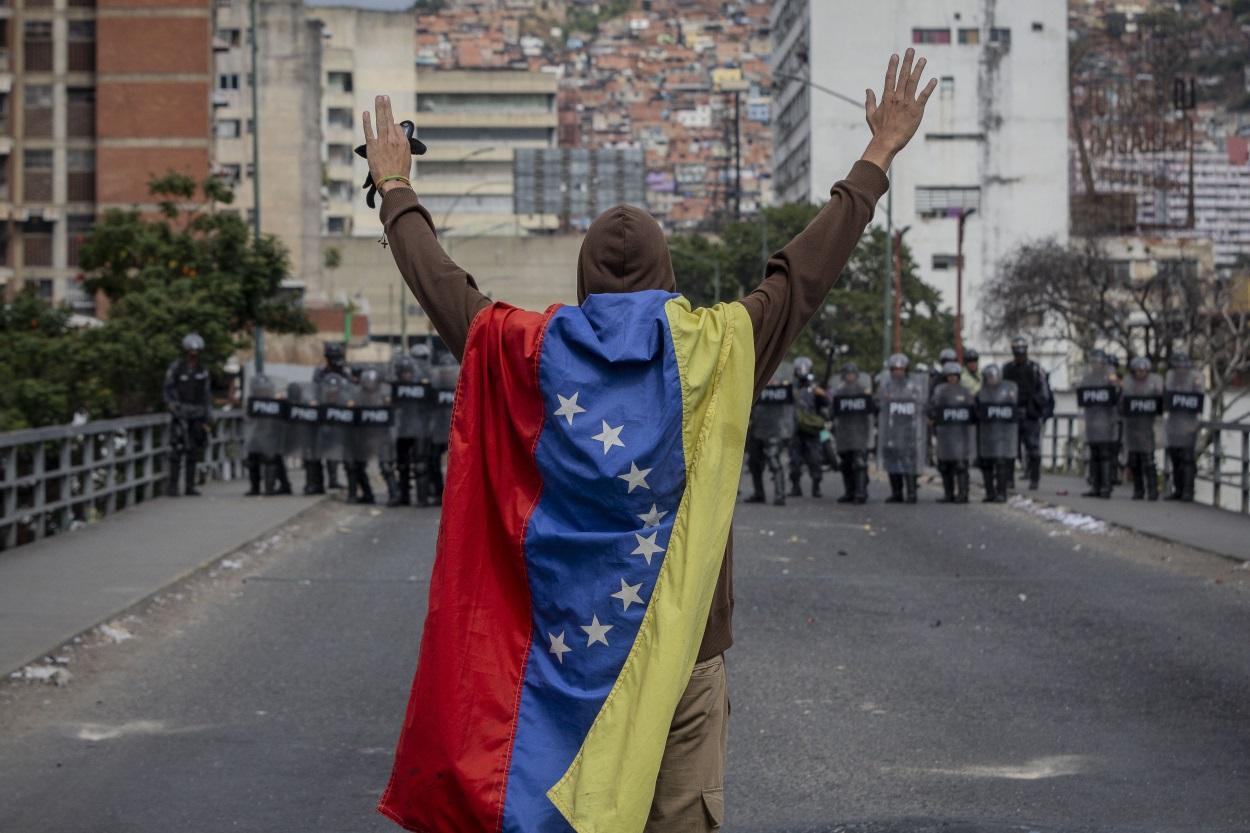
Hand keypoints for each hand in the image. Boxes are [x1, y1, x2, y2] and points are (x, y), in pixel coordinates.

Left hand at [362, 95, 412, 193]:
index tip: (390, 127)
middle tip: (384, 97)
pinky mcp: (372, 147)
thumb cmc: (400, 173)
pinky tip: (366, 112)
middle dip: (387, 106)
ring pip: (381, 121)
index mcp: (403, 142)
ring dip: (379, 108)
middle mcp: (393, 140)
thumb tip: (396, 134)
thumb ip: (401, 145)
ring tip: (379, 98)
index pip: (397, 127)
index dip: (393, 127)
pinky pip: (369, 131)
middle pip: (390, 119)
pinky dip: (367, 121)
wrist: (393, 183)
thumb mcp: (406, 157)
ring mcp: (382, 142)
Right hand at [862, 48, 936, 170]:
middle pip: (903, 76)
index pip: (890, 78)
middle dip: (907, 62)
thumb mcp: (871, 115)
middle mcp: (897, 98)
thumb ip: (869, 101)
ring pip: (913, 82)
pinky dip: (928, 88)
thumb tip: (868, 89)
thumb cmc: (879, 130)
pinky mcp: (916, 110)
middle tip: (911, 50)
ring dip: (918, 69)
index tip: (895, 55)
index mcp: (887, 98)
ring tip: (923, 59)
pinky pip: (923, 96)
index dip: (893, 66)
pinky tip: (933, 80)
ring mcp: (907, 103)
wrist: (887, 142)